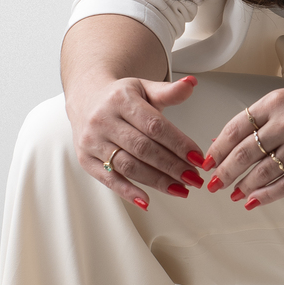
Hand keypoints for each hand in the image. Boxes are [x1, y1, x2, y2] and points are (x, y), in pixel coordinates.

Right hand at [67, 72, 206, 208]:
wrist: (86, 98)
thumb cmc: (120, 97)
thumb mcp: (144, 88)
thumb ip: (169, 91)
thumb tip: (192, 83)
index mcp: (121, 100)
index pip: (155, 126)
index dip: (178, 143)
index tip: (198, 158)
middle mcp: (103, 120)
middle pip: (143, 148)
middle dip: (172, 166)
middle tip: (194, 178)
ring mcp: (92, 141)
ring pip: (128, 166)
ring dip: (157, 181)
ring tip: (180, 189)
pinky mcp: (86, 159)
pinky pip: (108, 179)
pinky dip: (128, 192)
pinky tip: (147, 200)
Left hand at [204, 78, 283, 209]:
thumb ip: (266, 117)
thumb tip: (236, 141)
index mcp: (277, 102)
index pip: (236, 128)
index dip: (218, 148)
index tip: (208, 160)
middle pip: (243, 153)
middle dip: (224, 172)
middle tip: (213, 183)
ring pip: (262, 172)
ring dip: (243, 186)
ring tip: (233, 193)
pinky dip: (266, 195)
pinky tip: (254, 200)